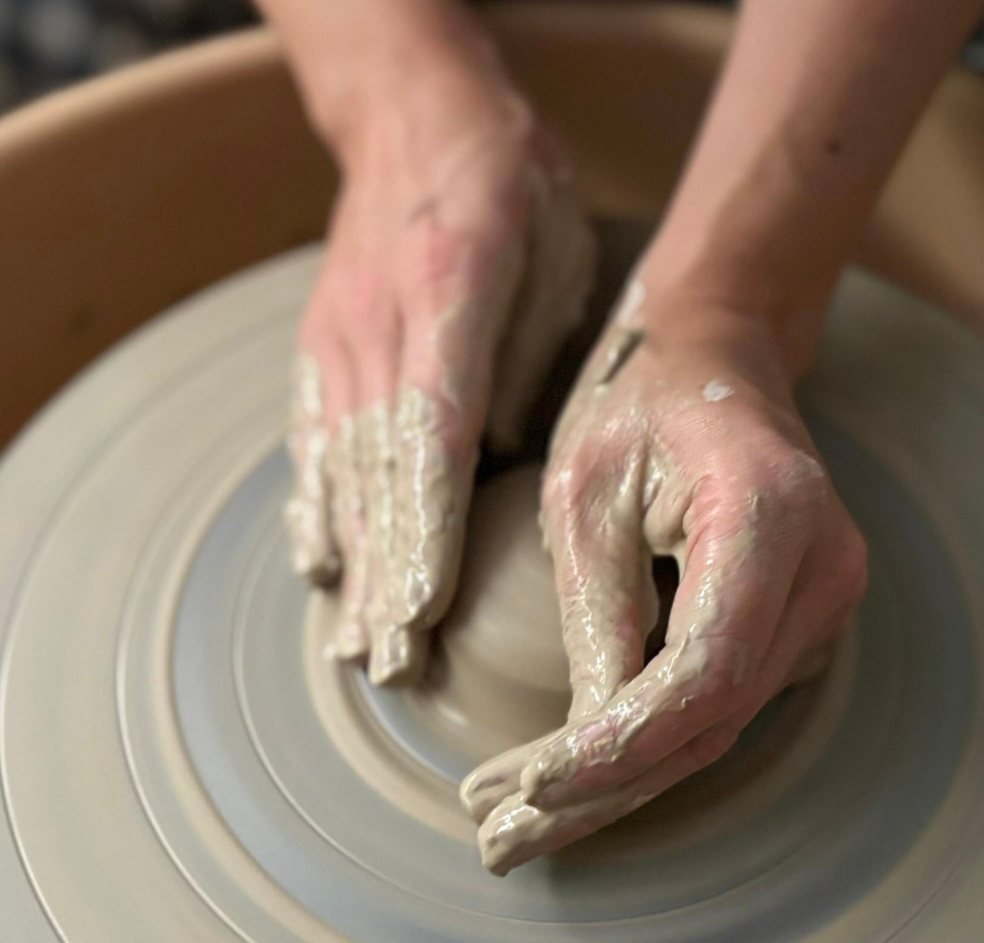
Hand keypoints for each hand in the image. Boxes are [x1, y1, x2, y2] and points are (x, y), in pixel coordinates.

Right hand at [285, 60, 594, 683]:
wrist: (415, 118)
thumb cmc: (508, 183)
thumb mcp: (552, 252)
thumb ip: (524, 359)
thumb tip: (495, 463)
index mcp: (447, 295)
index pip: (430, 435)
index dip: (425, 529)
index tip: (422, 609)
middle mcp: (377, 326)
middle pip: (377, 472)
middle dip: (386, 575)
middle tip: (396, 663)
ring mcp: (337, 339)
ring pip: (338, 468)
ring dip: (349, 562)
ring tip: (356, 645)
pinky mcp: (320, 347)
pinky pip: (311, 441)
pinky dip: (315, 510)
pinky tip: (319, 567)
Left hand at [460, 283, 867, 873]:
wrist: (713, 360)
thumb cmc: (637, 403)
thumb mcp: (585, 492)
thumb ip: (596, 613)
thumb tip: (587, 742)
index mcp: (770, 517)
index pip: (702, 672)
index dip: (616, 746)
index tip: (526, 788)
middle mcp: (821, 572)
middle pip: (710, 721)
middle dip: (602, 792)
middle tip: (501, 842)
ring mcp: (820, 602)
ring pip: (714, 726)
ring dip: (617, 784)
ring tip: (514, 826)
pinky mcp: (794, 621)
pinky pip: (719, 702)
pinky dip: (645, 745)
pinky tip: (574, 778)